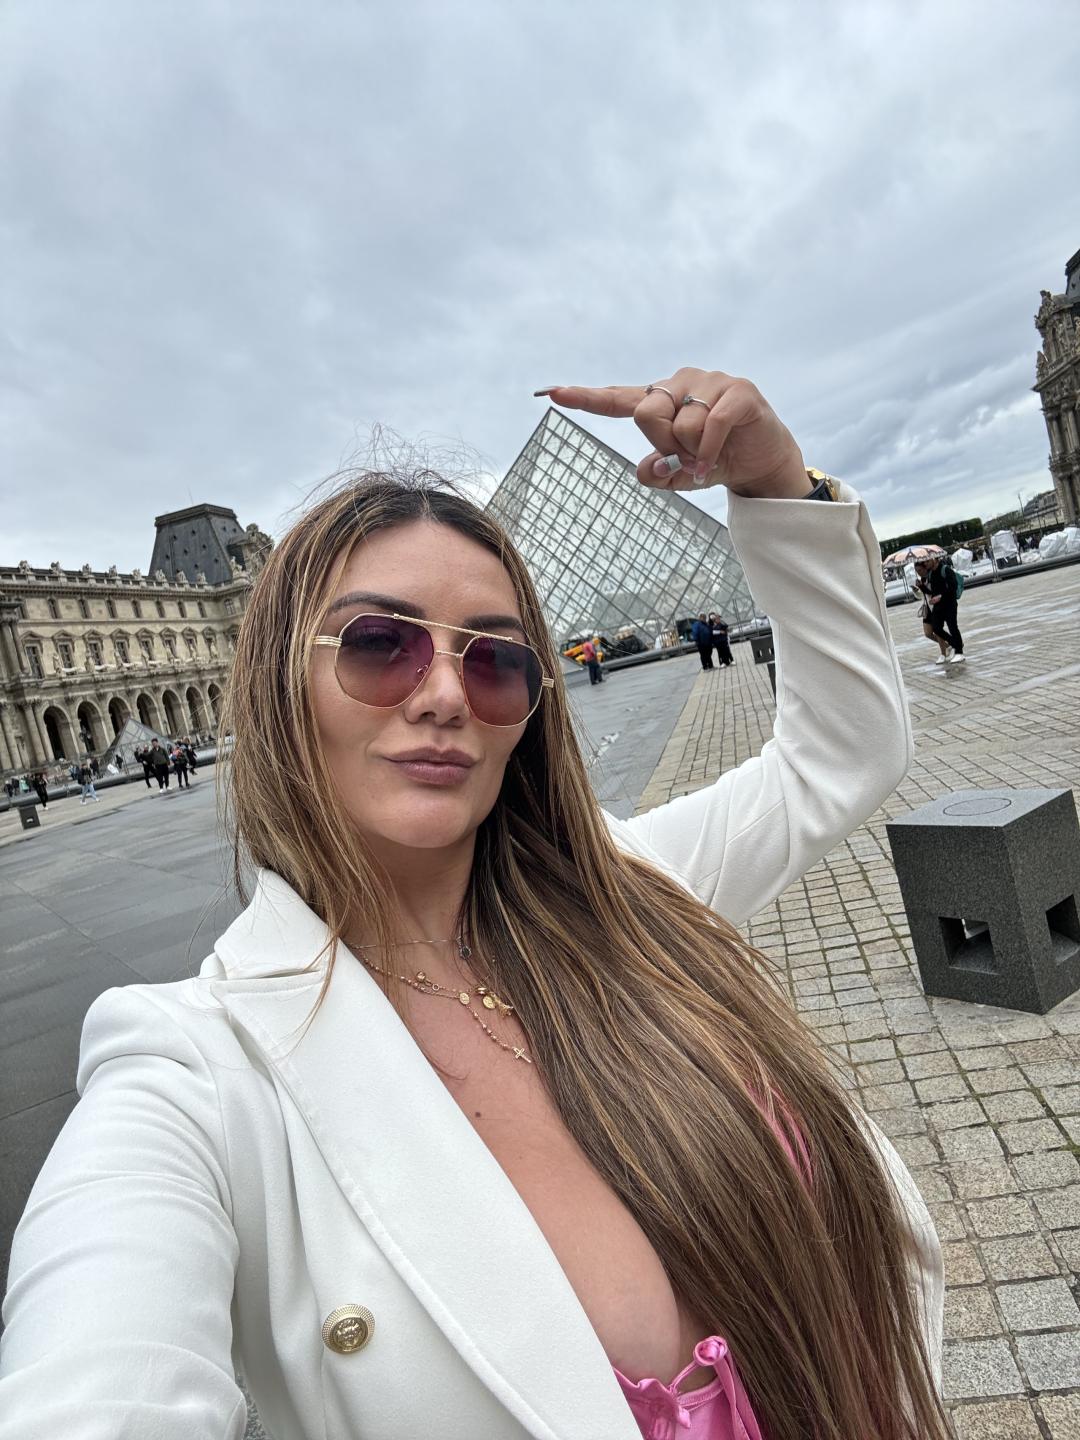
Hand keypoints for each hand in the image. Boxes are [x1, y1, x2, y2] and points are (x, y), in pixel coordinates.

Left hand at [535, 367, 811, 498]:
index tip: (552, 393)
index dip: (585, 398)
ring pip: (680, 423)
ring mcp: (710, 382)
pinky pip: (710, 422)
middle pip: (645, 412)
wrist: (760, 463)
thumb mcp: (679, 476)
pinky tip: (716, 459)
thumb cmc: (714, 461)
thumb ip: (657, 474)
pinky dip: (709, 449)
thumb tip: (646, 469)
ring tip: (708, 456)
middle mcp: (681, 383)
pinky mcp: (738, 391)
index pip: (617, 399)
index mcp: (660, 401)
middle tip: (685, 457)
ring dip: (693, 451)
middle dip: (662, 444)